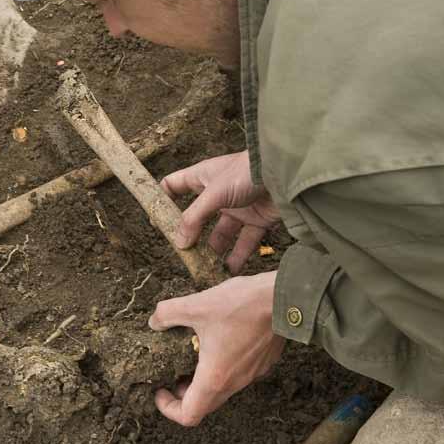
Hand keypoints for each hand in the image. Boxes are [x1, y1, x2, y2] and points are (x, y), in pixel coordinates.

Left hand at [149, 272, 283, 425]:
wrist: (285, 298)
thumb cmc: (242, 305)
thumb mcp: (196, 305)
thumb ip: (168, 313)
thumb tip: (155, 321)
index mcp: (215, 377)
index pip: (188, 415)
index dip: (168, 408)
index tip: (161, 390)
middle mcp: (235, 382)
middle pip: (205, 404)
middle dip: (185, 393)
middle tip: (174, 373)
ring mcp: (253, 374)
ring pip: (223, 389)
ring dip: (205, 379)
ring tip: (195, 353)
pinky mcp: (264, 362)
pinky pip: (239, 374)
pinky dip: (224, 366)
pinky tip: (221, 339)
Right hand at [161, 151, 279, 272]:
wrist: (286, 174)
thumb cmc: (247, 173)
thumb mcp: (213, 194)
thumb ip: (193, 218)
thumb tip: (178, 242)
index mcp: (203, 177)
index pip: (174, 185)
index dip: (163, 200)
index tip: (157, 221)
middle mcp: (219, 193)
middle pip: (198, 217)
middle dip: (190, 236)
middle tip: (183, 255)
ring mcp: (238, 207)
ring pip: (221, 234)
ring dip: (214, 251)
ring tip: (205, 269)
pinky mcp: (257, 220)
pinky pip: (244, 243)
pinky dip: (238, 257)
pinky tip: (229, 271)